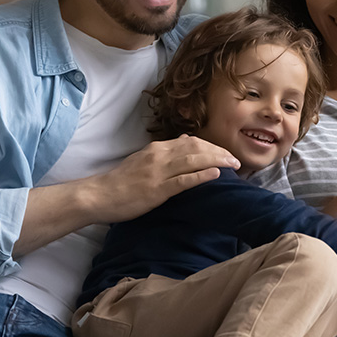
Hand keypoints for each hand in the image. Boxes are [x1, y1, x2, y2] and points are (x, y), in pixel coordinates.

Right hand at [90, 135, 239, 223]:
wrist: (100, 195)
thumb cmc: (121, 182)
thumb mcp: (143, 160)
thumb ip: (165, 152)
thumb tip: (187, 141)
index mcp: (157, 149)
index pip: (191, 142)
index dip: (211, 147)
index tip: (225, 153)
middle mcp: (159, 155)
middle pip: (196, 148)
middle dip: (219, 152)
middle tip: (236, 160)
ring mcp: (158, 172)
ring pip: (193, 161)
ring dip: (216, 161)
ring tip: (233, 165)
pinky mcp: (157, 189)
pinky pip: (183, 180)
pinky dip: (201, 176)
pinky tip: (216, 175)